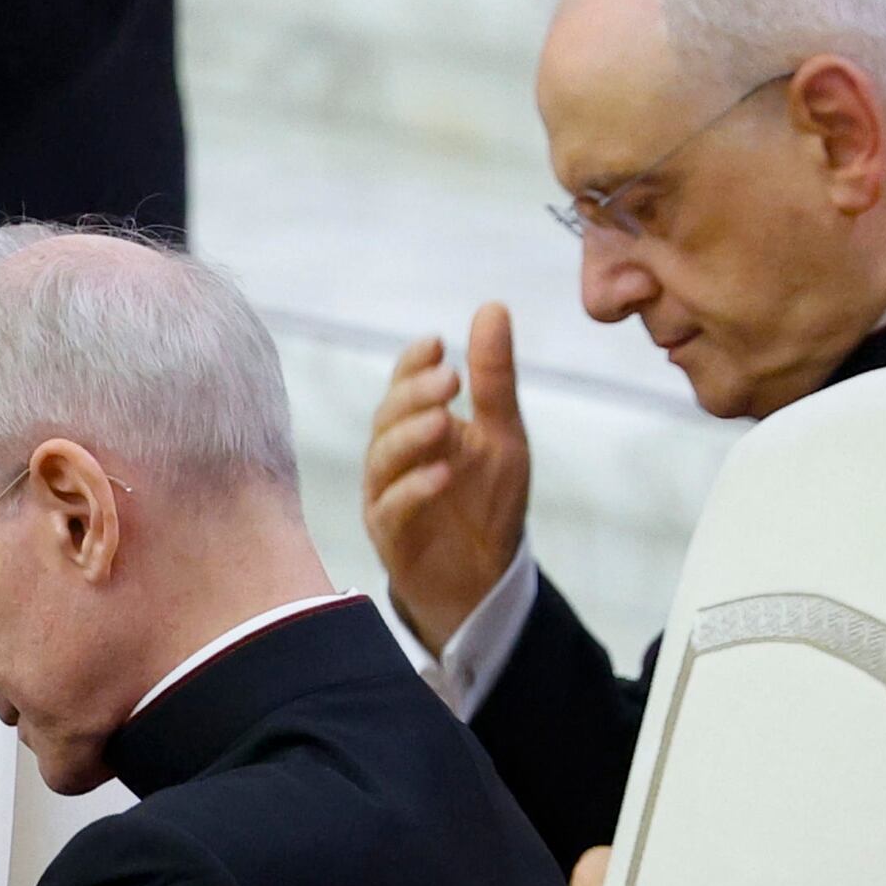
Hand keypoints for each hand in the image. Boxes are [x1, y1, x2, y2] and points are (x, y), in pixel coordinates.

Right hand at [362, 302, 531, 654]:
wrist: (485, 578)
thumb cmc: (486, 502)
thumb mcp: (502, 434)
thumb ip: (493, 379)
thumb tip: (491, 307)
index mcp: (417, 429)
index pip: (403, 387)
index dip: (412, 366)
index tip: (436, 345)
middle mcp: (393, 459)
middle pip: (387, 419)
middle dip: (413, 396)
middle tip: (448, 380)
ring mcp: (386, 497)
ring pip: (382, 461)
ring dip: (410, 438)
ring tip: (443, 422)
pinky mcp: (391, 538)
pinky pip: (392, 510)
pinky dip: (414, 491)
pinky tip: (442, 476)